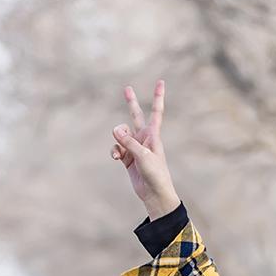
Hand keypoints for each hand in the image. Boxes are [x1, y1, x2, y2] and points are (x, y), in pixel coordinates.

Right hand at [111, 79, 179, 218]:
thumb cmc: (155, 174)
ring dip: (117, 139)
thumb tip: (114, 129)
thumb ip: (128, 142)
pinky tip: (115, 157)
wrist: (154, 194)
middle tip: (127, 88)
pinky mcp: (127, 158)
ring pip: (121, 134)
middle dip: (131, 102)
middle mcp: (144, 138)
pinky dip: (114, 150)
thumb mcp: (143, 157)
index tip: (160, 82)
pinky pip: (116, 148)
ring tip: (119, 151)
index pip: (156, 112)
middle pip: (136, 116)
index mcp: (153, 135)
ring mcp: (135, 147)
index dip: (158, 97)